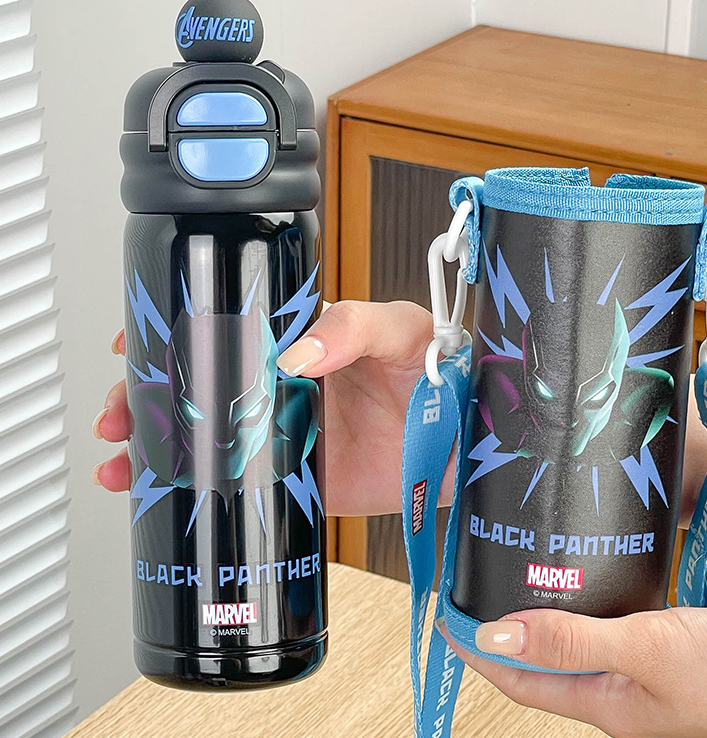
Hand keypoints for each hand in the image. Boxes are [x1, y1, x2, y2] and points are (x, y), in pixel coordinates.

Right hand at [92, 300, 448, 515]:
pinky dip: (200, 494)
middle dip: (148, 398)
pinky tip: (163, 496)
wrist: (471, 442)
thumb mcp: (402, 329)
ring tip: (123, 462)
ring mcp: (288, 437)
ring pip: (209, 440)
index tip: (137, 340)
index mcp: (303, 342)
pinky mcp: (301, 482)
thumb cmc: (446, 370)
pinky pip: (242, 489)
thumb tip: (296, 350)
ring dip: (159, 449)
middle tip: (119, 410)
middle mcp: (286, 389)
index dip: (179, 335)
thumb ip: (353, 326)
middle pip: (202, 388)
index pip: (228, 331)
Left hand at [445, 605, 706, 737]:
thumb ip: (573, 641)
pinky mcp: (658, 652)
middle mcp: (613, 694)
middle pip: (538, 664)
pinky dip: (579, 607)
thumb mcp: (648, 651)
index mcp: (603, 706)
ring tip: (512, 577)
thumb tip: (496, 635)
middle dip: (499, 632)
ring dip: (536, 616)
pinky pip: (603, 630)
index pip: (516, 679)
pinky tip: (580, 580)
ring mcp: (636, 675)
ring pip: (569, 644)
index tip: (444, 615)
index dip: (476, 648)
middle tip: (472, 590)